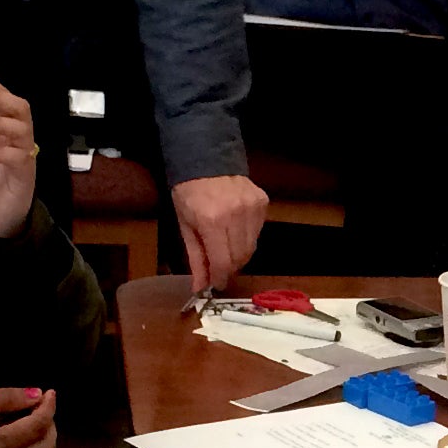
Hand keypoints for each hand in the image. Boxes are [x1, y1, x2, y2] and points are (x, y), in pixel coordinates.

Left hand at [0, 71, 38, 238]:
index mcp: (0, 125)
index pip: (0, 95)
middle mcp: (15, 135)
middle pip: (20, 106)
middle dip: (0, 98)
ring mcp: (23, 153)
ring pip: (24, 127)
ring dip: (3, 123)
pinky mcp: (25, 173)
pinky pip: (20, 156)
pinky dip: (4, 152)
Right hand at [0, 386, 58, 447]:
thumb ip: (7, 399)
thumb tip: (37, 394)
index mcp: (0, 444)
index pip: (37, 424)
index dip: (47, 407)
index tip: (50, 394)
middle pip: (46, 446)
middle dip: (50, 425)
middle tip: (42, 411)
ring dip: (47, 444)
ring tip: (39, 429)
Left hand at [172, 173, 267, 294]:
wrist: (207, 159)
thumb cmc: (189, 193)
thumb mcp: (185, 226)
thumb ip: (196, 258)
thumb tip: (200, 287)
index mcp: (211, 221)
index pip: (223, 262)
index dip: (220, 278)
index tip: (216, 285)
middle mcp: (235, 215)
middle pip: (240, 257)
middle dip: (230, 268)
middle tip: (220, 269)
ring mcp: (252, 208)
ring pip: (252, 247)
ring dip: (239, 254)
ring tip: (227, 249)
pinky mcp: (263, 202)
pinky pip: (258, 231)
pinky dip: (247, 238)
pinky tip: (236, 230)